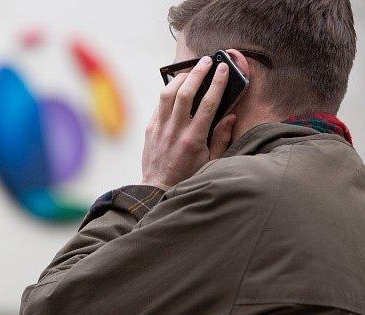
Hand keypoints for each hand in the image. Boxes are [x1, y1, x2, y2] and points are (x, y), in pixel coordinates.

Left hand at [141, 56, 236, 189]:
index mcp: (194, 139)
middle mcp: (175, 130)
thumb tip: (230, 117)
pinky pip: (159, 105)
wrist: (158, 188)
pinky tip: (176, 89)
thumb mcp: (211, 162)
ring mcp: (160, 128)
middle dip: (197, 72)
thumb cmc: (188, 176)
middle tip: (206, 61)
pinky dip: (168, 94)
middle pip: (185, 92)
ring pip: (167, 94)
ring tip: (190, 70)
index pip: (208, 103)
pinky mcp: (150, 129)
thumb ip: (221, 138)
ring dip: (179, 78)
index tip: (223, 68)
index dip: (217, 82)